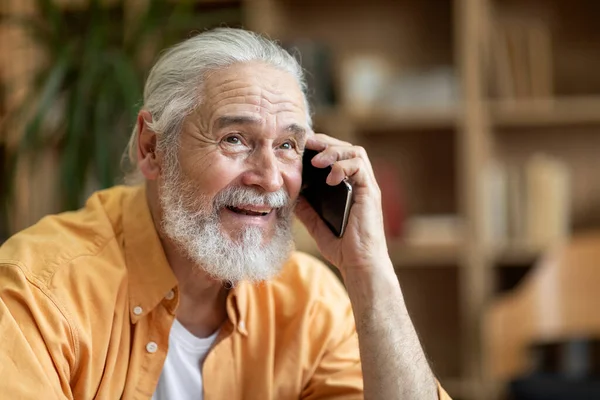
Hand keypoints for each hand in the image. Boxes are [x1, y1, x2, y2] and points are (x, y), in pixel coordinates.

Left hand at [295, 134, 389, 275]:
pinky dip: (343, 167)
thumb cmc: (342, 248)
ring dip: (334, 151)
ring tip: (316, 161)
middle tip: (307, 143)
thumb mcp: (317, 225)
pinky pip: (360, 167)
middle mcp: (359, 184)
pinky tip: (331, 178)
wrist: (359, 265)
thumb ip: (306, 209)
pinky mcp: (371, 193)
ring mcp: (367, 187)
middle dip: (326, 142)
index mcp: (348, 188)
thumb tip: (291, 195)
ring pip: (356, 152)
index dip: (321, 147)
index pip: (337, 156)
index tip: (302, 146)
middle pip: (347, 148)